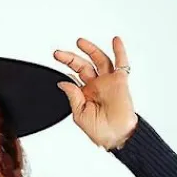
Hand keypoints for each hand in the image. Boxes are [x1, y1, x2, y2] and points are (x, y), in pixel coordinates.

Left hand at [53, 36, 137, 150]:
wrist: (118, 136)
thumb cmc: (101, 131)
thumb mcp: (79, 114)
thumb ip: (72, 96)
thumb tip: (63, 82)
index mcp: (84, 94)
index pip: (73, 76)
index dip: (65, 68)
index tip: (56, 61)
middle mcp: (96, 86)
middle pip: (82, 65)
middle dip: (70, 58)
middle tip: (58, 53)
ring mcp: (108, 82)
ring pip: (99, 60)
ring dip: (90, 49)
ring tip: (80, 42)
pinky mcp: (120, 81)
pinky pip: (121, 63)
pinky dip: (119, 51)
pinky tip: (115, 41)